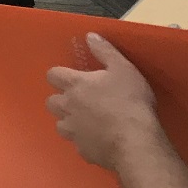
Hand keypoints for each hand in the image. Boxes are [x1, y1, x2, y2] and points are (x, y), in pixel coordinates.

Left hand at [46, 33, 161, 170]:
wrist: (136, 142)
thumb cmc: (130, 102)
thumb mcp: (123, 69)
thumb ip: (105, 51)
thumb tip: (90, 36)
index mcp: (75, 85)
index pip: (52, 75)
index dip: (60, 75)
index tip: (74, 77)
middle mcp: (68, 107)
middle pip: (51, 101)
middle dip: (61, 99)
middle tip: (81, 100)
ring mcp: (73, 131)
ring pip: (61, 125)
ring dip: (70, 122)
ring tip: (89, 121)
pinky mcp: (83, 151)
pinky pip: (78, 144)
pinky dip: (86, 141)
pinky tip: (100, 140)